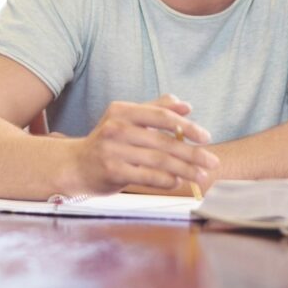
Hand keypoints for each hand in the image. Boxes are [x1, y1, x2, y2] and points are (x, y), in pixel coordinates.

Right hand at [66, 94, 218, 195]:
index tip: (206, 137)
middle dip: (192, 153)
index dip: (187, 126)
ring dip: (184, 169)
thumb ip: (155, 109)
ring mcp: (113, 150)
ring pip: (158, 161)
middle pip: (164, 142)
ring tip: (200, 175)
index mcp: (122, 110)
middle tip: (212, 161)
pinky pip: (147, 176)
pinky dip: (166, 180)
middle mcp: (116, 128)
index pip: (162, 116)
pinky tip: (178, 181)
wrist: (75, 165)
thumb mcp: (126, 119)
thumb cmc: (107, 142)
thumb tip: (185, 106)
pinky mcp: (112, 171)